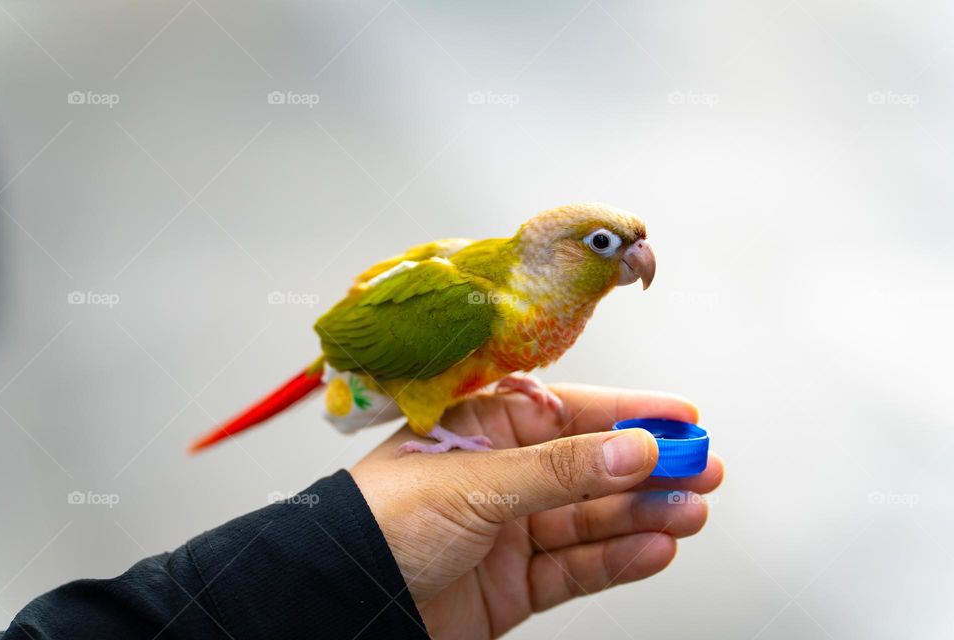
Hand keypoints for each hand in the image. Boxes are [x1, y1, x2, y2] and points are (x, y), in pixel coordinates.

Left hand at [351, 384, 723, 638]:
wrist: (339, 601)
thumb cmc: (377, 522)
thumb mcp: (473, 482)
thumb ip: (558, 470)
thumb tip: (629, 447)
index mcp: (482, 430)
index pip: (569, 413)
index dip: (628, 413)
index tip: (680, 418)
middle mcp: (501, 477)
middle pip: (590, 467)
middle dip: (648, 468)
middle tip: (701, 469)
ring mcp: (510, 532)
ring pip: (592, 519)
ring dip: (643, 515)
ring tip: (690, 512)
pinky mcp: (513, 585)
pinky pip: (577, 568)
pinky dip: (618, 560)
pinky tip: (654, 548)